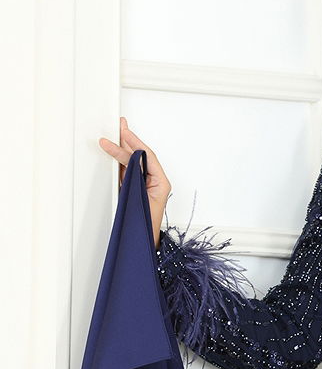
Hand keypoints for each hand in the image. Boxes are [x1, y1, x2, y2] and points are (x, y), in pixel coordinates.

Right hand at [98, 118, 170, 247]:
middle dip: (129, 140)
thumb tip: (129, 160)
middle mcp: (155, 182)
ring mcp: (145, 185)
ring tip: (115, 133)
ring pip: (133, 161)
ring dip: (123, 148)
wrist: (142, 243)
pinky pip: (128, 170)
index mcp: (161, 183)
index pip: (147, 156)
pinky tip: (114, 151)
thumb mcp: (139, 199)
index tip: (122, 133)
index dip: (134, 143)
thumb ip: (134, 178)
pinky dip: (120, 160)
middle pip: (140, 156)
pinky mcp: (136, 189)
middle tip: (119, 125)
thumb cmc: (144, 225)